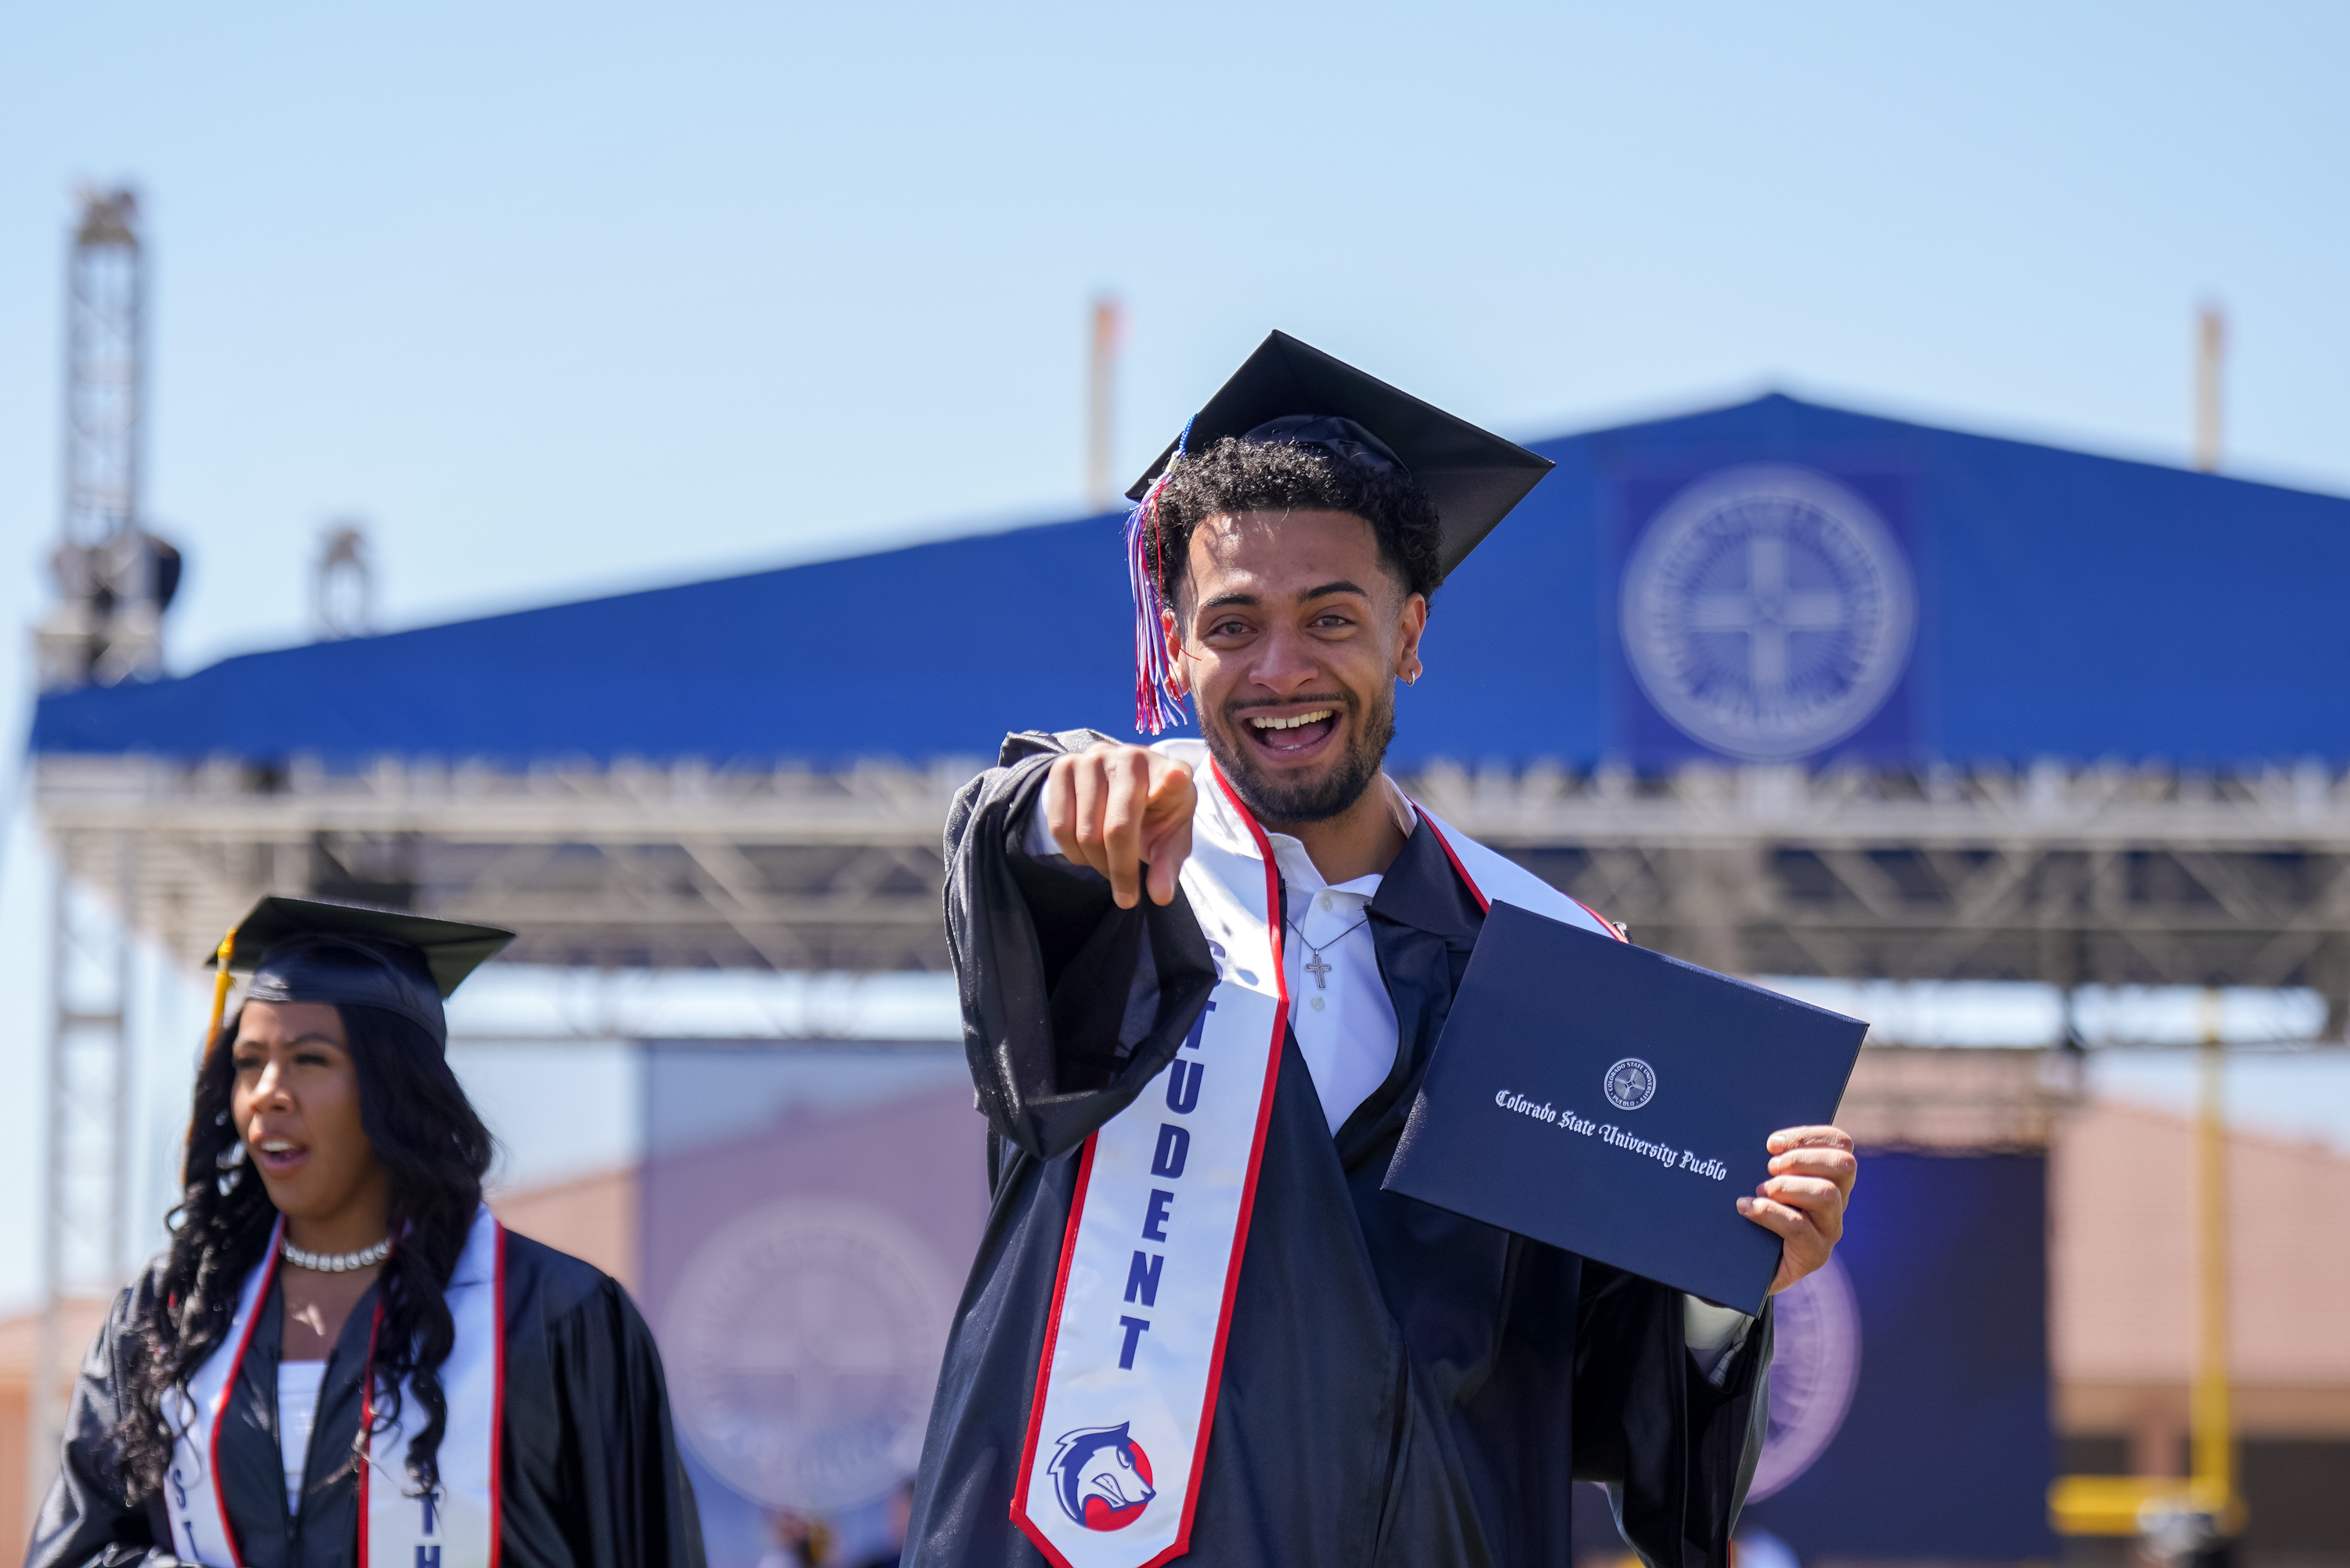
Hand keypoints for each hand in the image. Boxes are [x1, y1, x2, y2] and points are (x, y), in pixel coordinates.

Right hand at [1041, 742, 1196, 909]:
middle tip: (1126, 895)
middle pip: (1118, 828)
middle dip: (1120, 872)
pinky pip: (1059, 826)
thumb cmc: (1155, 815)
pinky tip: (1087, 852)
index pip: (1172, 777)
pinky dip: (1073, 852)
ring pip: (1085, 832)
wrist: (1123, 786)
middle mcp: (1132, 756)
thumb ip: (1167, 866)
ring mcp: (1094, 758)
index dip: (1172, 779)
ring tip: (1108, 866)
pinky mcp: (1064, 766)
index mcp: (1171, 771)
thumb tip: (1159, 896)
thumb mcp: (1170, 840)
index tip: (1176, 778)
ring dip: (1096, 863)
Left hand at [1738, 1126, 1855, 1294]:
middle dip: (1801, 1159)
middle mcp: (1838, 1202)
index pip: (1841, 1143)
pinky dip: (1768, 1212)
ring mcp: (1829, 1230)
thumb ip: (1771, 1160)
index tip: (1772, 1143)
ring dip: (1788, 1186)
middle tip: (1769, 1167)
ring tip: (1762, 1190)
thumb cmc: (1754, 1214)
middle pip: (1843, 1165)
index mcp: (1831, 1176)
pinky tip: (1745, 1207)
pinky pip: (1798, 1226)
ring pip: (1826, 1194)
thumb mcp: (1764, 1180)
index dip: (1809, 1136)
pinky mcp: (1814, 1255)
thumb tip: (1759, 1138)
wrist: (1747, 1266)